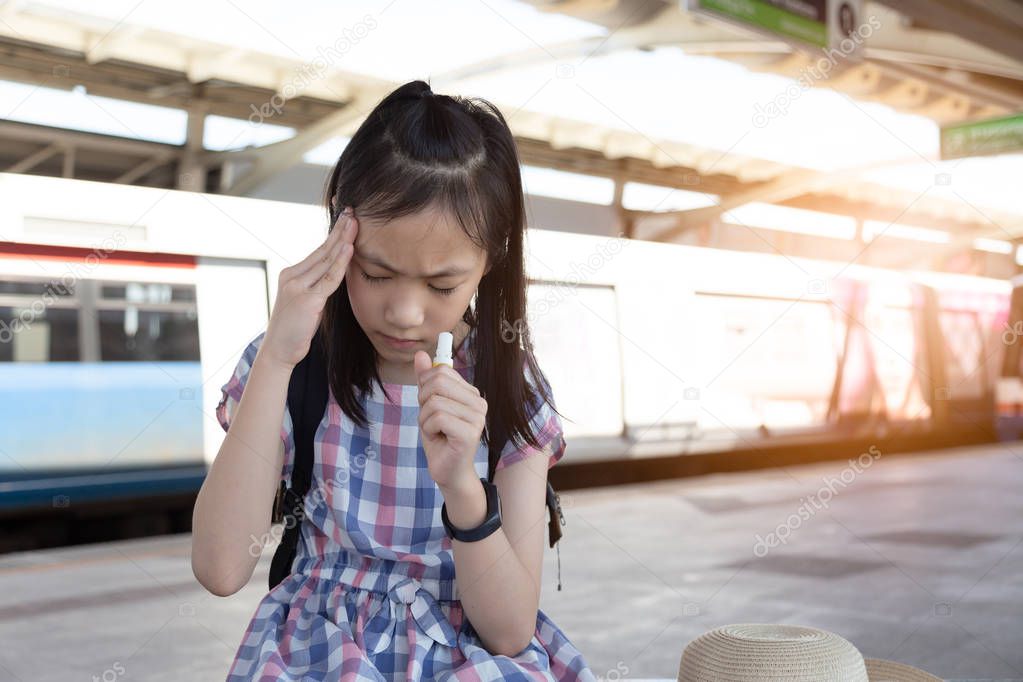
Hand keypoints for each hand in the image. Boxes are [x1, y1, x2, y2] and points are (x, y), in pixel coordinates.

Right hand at [261, 207, 358, 368]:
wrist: (278, 351)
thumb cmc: (294, 330)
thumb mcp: (305, 302)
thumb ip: (316, 287)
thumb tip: (334, 275)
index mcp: (291, 275)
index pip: (317, 251)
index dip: (333, 235)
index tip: (346, 219)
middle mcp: (292, 276)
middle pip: (321, 250)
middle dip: (339, 230)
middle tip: (353, 212)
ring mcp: (298, 287)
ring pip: (326, 260)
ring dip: (342, 240)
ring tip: (355, 223)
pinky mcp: (307, 300)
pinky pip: (328, 279)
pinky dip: (340, 263)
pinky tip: (349, 249)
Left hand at [413, 350, 487, 491]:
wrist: (448, 472)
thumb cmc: (440, 439)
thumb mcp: (428, 406)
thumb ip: (426, 381)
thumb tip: (420, 354)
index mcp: (471, 393)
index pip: (441, 371)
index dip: (426, 387)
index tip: (431, 407)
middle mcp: (479, 402)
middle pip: (437, 382)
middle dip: (423, 402)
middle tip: (430, 420)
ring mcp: (477, 417)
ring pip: (434, 402)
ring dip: (425, 420)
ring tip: (435, 432)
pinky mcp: (470, 432)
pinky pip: (437, 418)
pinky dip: (429, 429)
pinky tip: (439, 439)